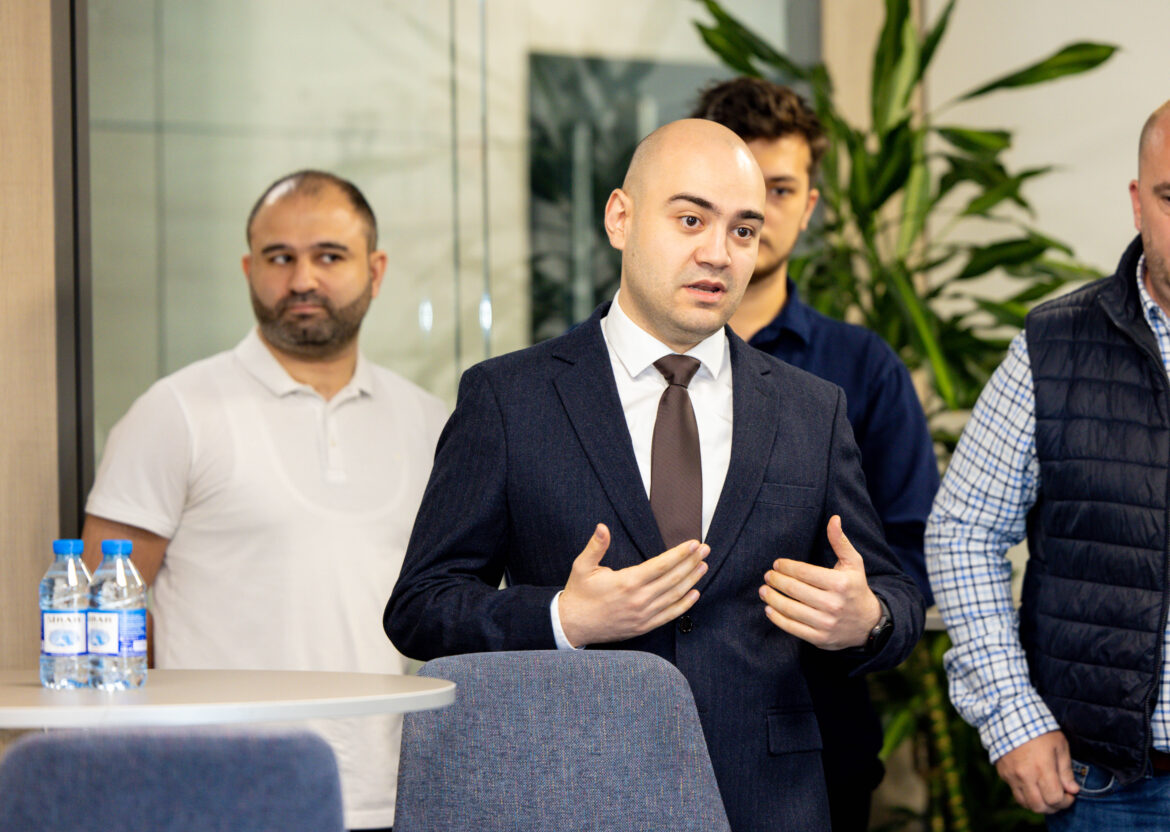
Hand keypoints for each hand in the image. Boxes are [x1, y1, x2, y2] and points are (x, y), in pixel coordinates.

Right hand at [558, 524, 707, 646]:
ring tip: (703, 566)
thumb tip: (602, 527)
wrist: (572, 625)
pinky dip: (684, 604)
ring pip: (674, 596)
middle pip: (673, 579)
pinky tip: (694, 593)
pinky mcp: (643, 626)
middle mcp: (639, 599)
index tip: (693, 543)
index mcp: (627, 582)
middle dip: (691, 562)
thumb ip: (595, 546)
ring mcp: (643, 615)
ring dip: (692, 580)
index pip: (661, 565)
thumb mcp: (582, 566)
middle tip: (705, 549)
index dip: (680, 554)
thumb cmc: (579, 594)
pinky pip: (669, 615)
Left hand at [759, 515, 881, 649]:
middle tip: (767, 576)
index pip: (804, 572)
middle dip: (776, 581)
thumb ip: (840, 541)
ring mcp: (826, 623)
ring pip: (791, 609)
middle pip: (795, 590)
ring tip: (763, 591)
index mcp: (840, 584)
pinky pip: (793, 628)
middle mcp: (833, 604)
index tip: (776, 564)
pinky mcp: (820, 638)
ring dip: (772, 599)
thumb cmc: (856, 588)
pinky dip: (777, 618)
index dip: (786, 567)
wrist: (868, 624)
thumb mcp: (853, 563)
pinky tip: (769, 609)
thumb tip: (834, 518)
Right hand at [994, 731, 1078, 812]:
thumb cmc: (1039, 729)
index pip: (1055, 799)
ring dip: (1039, 804)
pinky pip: (1015, 793)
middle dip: (1054, 807)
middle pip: (1039, 806)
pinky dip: (1026, 795)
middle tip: (1060, 798)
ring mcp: (1011, 776)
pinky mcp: (1003, 774)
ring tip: (1046, 795)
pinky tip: (1033, 786)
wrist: (1009, 717)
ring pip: (1025, 803)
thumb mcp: (1059, 745)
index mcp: (1041, 768)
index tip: (1070, 794)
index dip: (1066, 802)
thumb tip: (1073, 789)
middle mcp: (1025, 775)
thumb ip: (1066, 770)